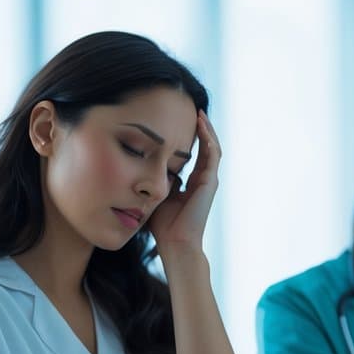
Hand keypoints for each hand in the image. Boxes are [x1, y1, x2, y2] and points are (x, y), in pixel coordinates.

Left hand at [148, 111, 220, 252]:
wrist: (175, 243)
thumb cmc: (163, 226)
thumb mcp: (155, 195)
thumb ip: (154, 181)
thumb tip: (140, 165)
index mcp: (192, 184)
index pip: (194, 155)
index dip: (188, 137)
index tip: (178, 121)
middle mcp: (203, 180)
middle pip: (206, 147)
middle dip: (200, 129)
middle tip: (191, 110)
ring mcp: (209, 180)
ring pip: (213, 147)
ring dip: (207, 129)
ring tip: (198, 112)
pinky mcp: (210, 182)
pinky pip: (213, 153)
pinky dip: (208, 137)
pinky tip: (201, 124)